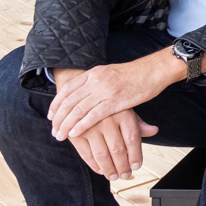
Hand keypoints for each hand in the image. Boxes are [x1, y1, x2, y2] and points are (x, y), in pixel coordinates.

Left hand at [50, 53, 184, 139]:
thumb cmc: (135, 74)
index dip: (56, 104)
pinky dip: (81, 125)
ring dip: (66, 124)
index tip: (51, 116)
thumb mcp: (110, 73)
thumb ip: (96, 82)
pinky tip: (75, 133)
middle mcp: (96, 81)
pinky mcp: (116, 101)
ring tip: (60, 135)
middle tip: (54, 131)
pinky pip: (93, 115)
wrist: (154, 70)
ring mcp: (105, 90)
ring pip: (78, 110)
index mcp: (93, 73)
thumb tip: (85, 93)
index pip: (67, 90)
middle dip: (58, 118)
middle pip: (69, 101)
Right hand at [66, 110, 159, 180]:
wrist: (81, 96)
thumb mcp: (125, 110)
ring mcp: (90, 127)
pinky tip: (100, 170)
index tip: (137, 166)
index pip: (133, 140)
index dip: (136, 156)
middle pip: (118, 150)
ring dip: (109, 169)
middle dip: (123, 167)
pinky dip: (94, 165)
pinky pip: (86, 154)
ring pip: (102, 155)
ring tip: (114, 176)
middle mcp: (107, 120)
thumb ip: (138, 123)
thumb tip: (154, 131)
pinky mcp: (76, 133)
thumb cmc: (108, 107)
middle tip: (125, 175)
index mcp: (123, 114)